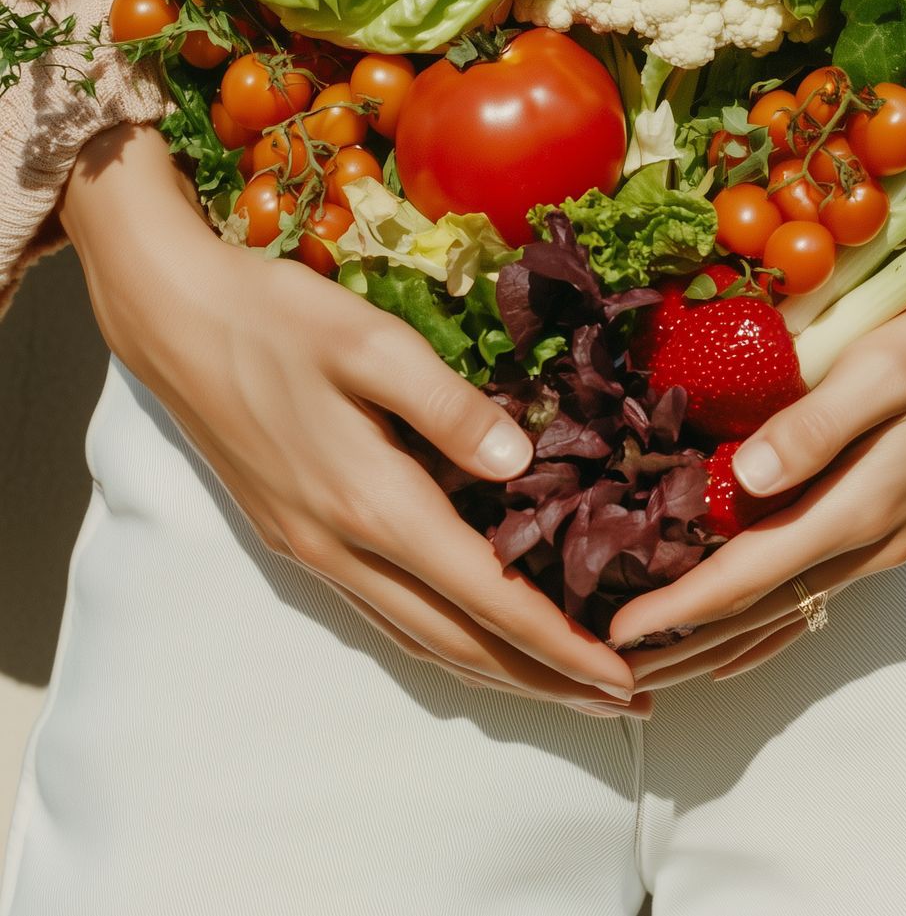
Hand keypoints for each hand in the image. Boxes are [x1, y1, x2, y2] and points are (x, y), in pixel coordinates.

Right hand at [62, 124, 640, 716]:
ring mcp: (314, 550)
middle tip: (617, 696)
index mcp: (371, 503)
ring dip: (494, 668)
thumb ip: (450, 407)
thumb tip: (521, 464)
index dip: (559, 642)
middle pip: (457, 643)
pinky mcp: (297, 536)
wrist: (175, 321)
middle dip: (541, 677)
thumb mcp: (372, 342)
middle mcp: (342, 548)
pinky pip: (385, 613)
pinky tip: (472, 629)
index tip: (620, 672)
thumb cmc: (277, 318)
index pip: (485, 597)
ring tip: (561, 680)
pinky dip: (443, 637)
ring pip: (418, 639)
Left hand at [610, 133, 905, 687]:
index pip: (750, 576)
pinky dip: (770, 619)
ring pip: (790, 605)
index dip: (681, 609)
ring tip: (661, 662)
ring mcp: (891, 537)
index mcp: (862, 506)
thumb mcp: (882, 367)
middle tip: (613, 668)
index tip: (618, 632)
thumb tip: (743, 480)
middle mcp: (876, 540)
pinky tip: (745, 639)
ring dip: (724, 637)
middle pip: (764, 609)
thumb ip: (815, 426)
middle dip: (688, 642)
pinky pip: (818, 588)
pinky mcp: (898, 519)